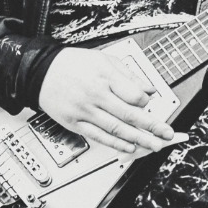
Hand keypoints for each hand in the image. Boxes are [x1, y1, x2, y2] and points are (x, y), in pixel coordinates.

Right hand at [37, 40, 187, 158]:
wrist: (40, 72)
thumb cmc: (72, 64)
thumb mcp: (104, 60)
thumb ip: (128, 75)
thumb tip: (148, 90)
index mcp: (105, 77)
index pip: (134, 95)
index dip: (146, 102)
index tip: (150, 104)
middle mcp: (96, 95)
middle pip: (129, 115)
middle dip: (152, 127)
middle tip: (167, 135)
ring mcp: (85, 111)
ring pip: (116, 129)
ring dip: (138, 139)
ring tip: (154, 145)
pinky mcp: (75, 123)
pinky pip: (99, 136)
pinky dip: (116, 144)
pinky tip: (129, 148)